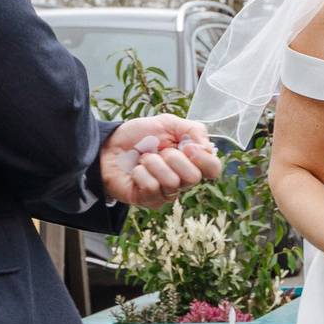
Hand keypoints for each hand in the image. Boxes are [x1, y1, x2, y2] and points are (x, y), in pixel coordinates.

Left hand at [101, 115, 219, 207]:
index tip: (187, 146)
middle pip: (193, 177)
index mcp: (191, 161)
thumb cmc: (139, 136)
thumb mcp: (168, 123)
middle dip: (173, 158)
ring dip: (154, 163)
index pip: (213, 169)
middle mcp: (183, 180)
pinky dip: (141, 173)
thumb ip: (194, 130)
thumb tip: (207, 148)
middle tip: (160, 151)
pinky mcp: (149, 200)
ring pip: (172, 182)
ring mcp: (166, 193)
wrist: (110, 145)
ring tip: (144, 158)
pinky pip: (152, 188)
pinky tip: (136, 170)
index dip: (203, 159)